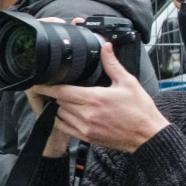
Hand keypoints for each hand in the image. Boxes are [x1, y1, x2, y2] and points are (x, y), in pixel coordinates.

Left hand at [32, 40, 167, 152]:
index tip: (38, 82)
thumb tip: (105, 46)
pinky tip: (66, 114)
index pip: (62, 91)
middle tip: (55, 88)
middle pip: (59, 102)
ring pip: (60, 115)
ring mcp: (85, 128)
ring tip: (63, 100)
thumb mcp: (128, 82)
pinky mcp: (87, 138)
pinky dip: (62, 120)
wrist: (147, 136)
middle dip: (56, 94)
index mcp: (94, 98)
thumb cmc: (140, 110)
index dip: (47, 86)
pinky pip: (65, 128)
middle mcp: (86, 114)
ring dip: (59, 107)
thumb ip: (112, 64)